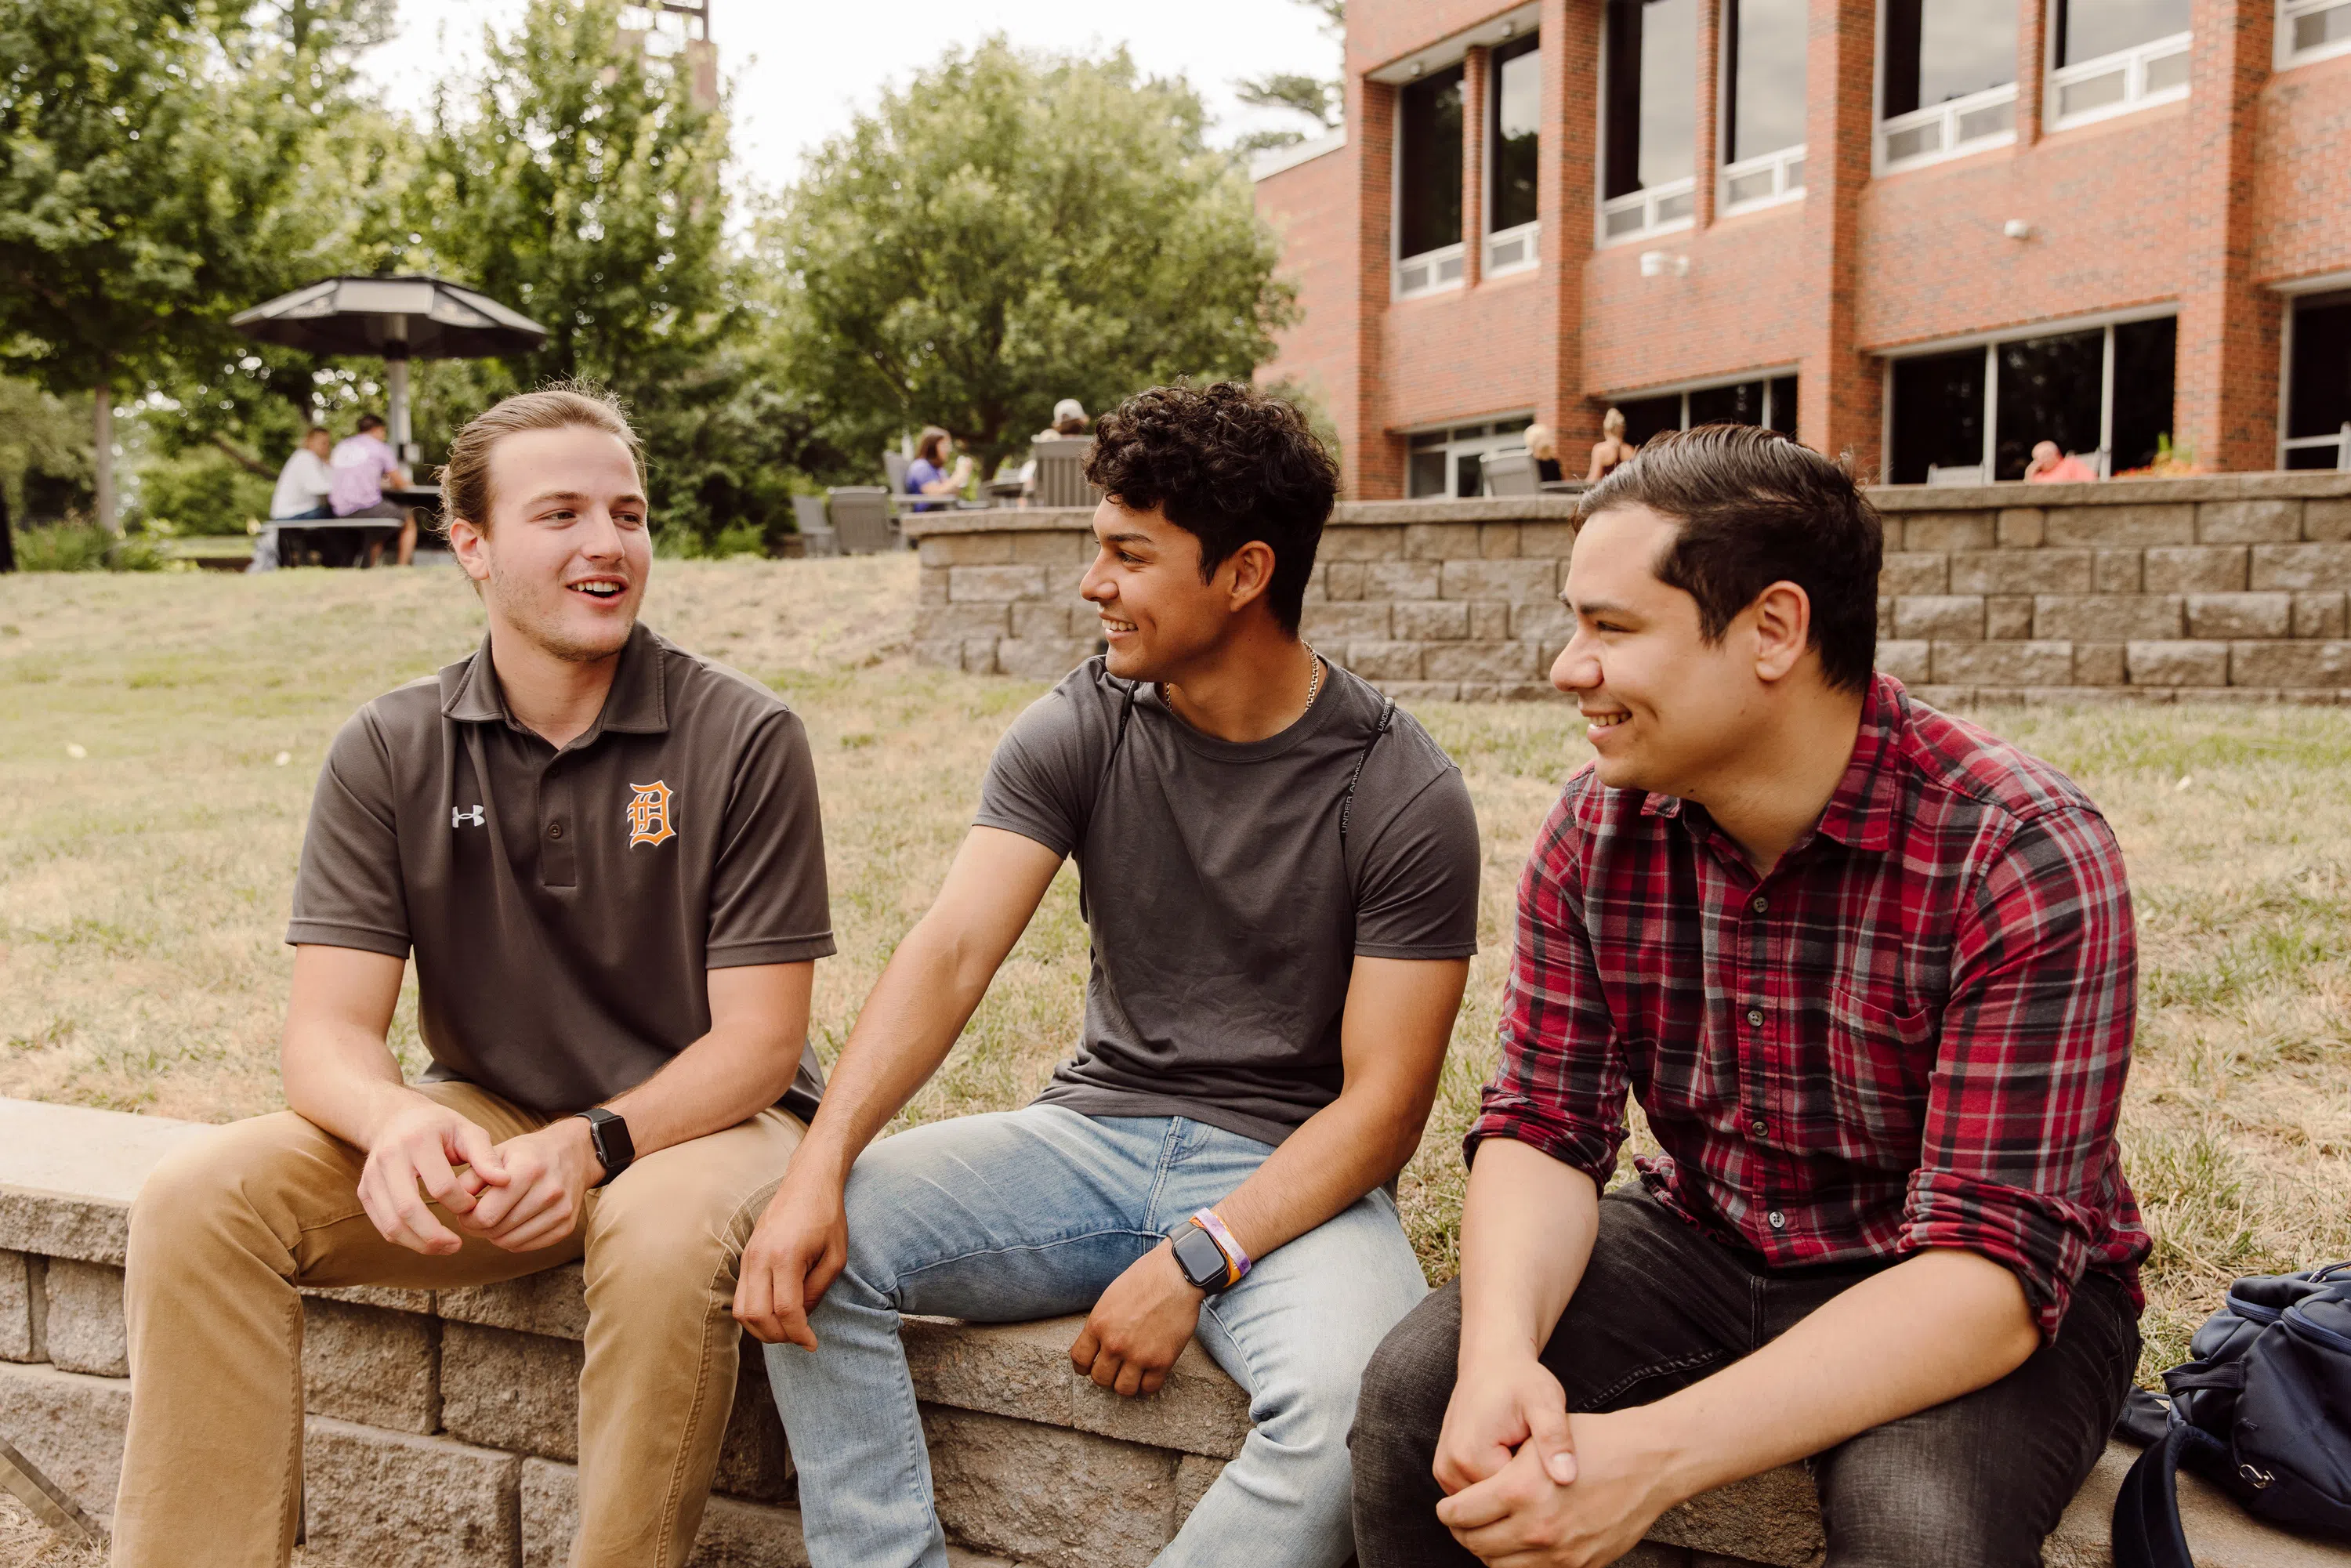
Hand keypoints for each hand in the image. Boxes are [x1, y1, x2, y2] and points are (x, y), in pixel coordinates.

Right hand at [357, 1095, 508, 1254]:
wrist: (395, 1118)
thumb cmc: (439, 1127)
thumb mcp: (466, 1131)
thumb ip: (486, 1156)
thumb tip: (504, 1181)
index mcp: (418, 1141)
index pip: (440, 1185)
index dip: (460, 1203)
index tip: (473, 1206)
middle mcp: (389, 1158)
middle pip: (408, 1209)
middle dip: (435, 1235)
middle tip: (457, 1246)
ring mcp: (372, 1176)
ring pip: (391, 1223)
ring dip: (419, 1243)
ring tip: (444, 1248)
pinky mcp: (364, 1191)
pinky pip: (381, 1224)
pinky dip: (404, 1239)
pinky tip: (425, 1241)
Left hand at [463, 1118, 598, 1251]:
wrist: (574, 1153)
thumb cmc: (530, 1153)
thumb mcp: (499, 1152)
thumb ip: (472, 1177)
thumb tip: (453, 1204)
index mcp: (528, 1170)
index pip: (486, 1215)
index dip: (467, 1219)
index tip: (464, 1212)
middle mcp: (549, 1192)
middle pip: (497, 1231)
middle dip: (478, 1228)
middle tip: (475, 1217)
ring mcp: (561, 1211)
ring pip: (510, 1242)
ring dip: (494, 1236)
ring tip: (493, 1219)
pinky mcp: (567, 1226)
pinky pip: (527, 1246)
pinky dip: (512, 1240)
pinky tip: (511, 1223)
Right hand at [733, 1163, 847, 1349]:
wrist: (808, 1182)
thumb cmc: (827, 1216)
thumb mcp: (836, 1256)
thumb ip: (817, 1291)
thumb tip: (801, 1318)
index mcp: (785, 1256)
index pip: (784, 1310)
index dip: (798, 1334)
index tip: (812, 1344)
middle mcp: (760, 1258)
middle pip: (757, 1317)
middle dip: (779, 1336)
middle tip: (800, 1338)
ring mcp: (748, 1257)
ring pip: (742, 1311)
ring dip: (763, 1329)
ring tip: (788, 1329)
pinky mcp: (745, 1257)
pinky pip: (741, 1296)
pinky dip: (756, 1314)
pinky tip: (776, 1313)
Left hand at [1068, 1243, 1204, 1396]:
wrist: (1176, 1275)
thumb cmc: (1145, 1279)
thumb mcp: (1110, 1298)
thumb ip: (1102, 1324)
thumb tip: (1098, 1345)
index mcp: (1098, 1325)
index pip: (1079, 1360)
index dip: (1084, 1367)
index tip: (1091, 1367)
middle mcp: (1114, 1343)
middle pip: (1099, 1378)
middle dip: (1107, 1376)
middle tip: (1116, 1369)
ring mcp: (1138, 1355)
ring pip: (1123, 1389)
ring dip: (1127, 1384)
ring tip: (1134, 1374)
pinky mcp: (1161, 1361)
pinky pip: (1149, 1388)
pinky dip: (1148, 1385)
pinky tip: (1151, 1374)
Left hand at [1435, 1410, 1673, 1567]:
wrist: (1648, 1463)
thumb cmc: (1594, 1443)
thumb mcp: (1538, 1442)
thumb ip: (1500, 1469)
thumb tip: (1466, 1493)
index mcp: (1519, 1491)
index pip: (1461, 1514)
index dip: (1448, 1511)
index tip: (1448, 1508)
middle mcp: (1537, 1527)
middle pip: (1475, 1544)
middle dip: (1463, 1532)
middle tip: (1462, 1521)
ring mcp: (1560, 1552)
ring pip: (1499, 1566)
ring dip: (1488, 1551)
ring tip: (1489, 1533)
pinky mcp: (1580, 1565)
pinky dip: (1518, 1563)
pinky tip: (1519, 1544)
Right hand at [1436, 1349, 1579, 1494]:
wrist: (1491, 1361)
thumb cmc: (1521, 1380)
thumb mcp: (1545, 1402)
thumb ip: (1555, 1439)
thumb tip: (1566, 1477)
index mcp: (1471, 1458)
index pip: (1514, 1500)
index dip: (1537, 1481)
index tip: (1543, 1451)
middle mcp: (1449, 1469)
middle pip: (1497, 1504)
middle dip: (1520, 1486)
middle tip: (1532, 1447)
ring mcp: (1443, 1472)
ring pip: (1487, 1502)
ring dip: (1507, 1485)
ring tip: (1520, 1450)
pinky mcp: (1445, 1471)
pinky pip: (1476, 1492)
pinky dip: (1495, 1480)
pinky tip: (1509, 1455)